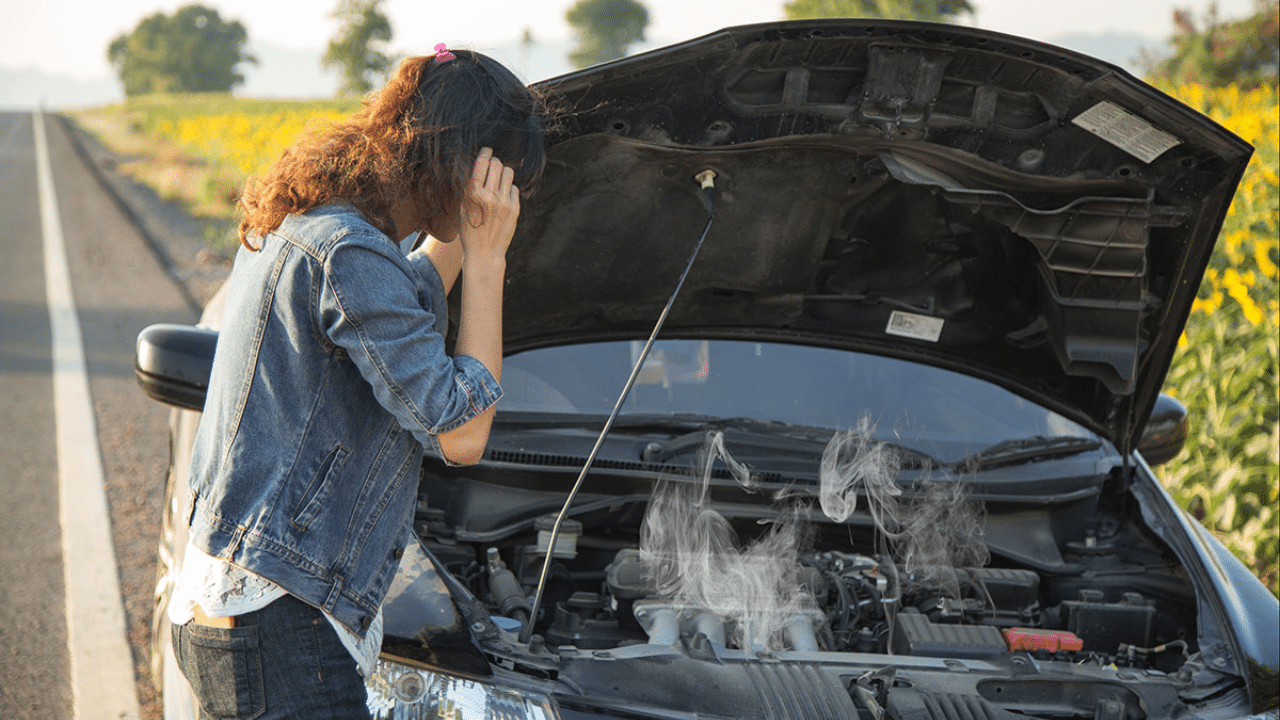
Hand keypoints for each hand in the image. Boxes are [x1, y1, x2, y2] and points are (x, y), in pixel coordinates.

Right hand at [458, 147, 519, 261]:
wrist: (484, 253)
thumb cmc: (470, 229)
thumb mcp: (463, 206)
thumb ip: (470, 186)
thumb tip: (479, 164)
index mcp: (472, 193)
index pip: (482, 162)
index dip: (486, 153)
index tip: (487, 150)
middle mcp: (489, 196)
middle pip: (497, 164)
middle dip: (495, 162)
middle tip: (492, 166)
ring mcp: (504, 202)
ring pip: (508, 173)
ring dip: (503, 173)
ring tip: (498, 181)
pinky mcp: (515, 209)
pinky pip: (514, 188)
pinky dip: (509, 189)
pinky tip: (503, 197)